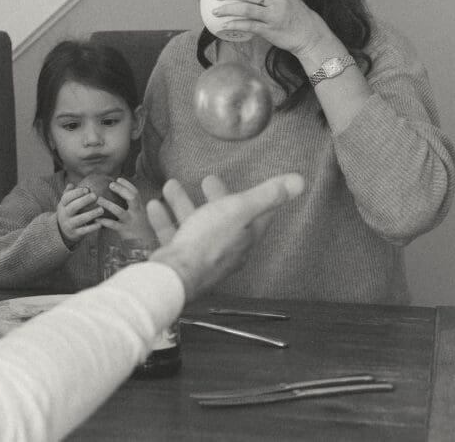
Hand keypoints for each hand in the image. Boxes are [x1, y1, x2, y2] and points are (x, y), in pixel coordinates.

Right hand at [56, 184, 103, 246]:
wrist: (63, 231)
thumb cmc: (70, 212)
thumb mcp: (67, 203)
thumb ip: (69, 194)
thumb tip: (71, 184)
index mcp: (62, 205)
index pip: (67, 197)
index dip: (76, 193)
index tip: (87, 188)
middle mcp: (64, 215)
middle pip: (73, 207)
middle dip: (84, 201)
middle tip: (95, 196)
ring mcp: (69, 225)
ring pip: (80, 219)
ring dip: (91, 214)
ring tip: (102, 209)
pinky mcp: (75, 234)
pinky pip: (84, 230)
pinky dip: (92, 227)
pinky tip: (101, 224)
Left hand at [96, 178, 156, 242]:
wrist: (146, 246)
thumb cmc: (138, 230)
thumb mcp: (138, 217)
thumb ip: (131, 208)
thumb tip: (118, 196)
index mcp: (140, 208)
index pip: (136, 193)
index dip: (127, 184)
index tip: (118, 178)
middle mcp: (138, 213)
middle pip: (132, 198)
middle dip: (122, 190)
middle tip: (110, 184)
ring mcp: (131, 222)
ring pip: (120, 211)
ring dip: (108, 204)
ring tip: (98, 200)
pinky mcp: (125, 232)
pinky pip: (114, 225)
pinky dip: (105, 222)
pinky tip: (96, 219)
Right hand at [147, 173, 303, 299]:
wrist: (176, 275)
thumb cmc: (209, 242)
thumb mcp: (239, 210)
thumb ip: (267, 195)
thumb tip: (300, 181)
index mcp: (245, 236)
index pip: (256, 215)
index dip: (254, 197)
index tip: (248, 182)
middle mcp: (226, 248)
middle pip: (223, 218)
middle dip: (215, 198)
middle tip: (207, 180)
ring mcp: (202, 255)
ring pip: (195, 224)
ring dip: (183, 203)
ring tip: (171, 186)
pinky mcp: (181, 260)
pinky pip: (174, 236)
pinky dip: (165, 219)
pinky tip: (154, 206)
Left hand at [210, 0, 335, 62]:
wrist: (311, 35)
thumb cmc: (295, 16)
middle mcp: (277, 0)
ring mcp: (274, 15)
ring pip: (246, 9)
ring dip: (228, 9)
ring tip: (215, 11)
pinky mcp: (270, 30)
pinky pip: (249, 26)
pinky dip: (235, 25)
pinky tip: (224, 26)